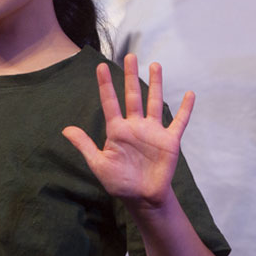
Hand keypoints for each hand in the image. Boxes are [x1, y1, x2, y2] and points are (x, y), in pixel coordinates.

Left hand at [62, 54, 193, 209]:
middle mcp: (135, 125)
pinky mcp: (169, 140)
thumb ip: (85, 145)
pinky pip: (179, 121)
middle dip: (131, 76)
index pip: (110, 103)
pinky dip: (185, 109)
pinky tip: (190, 94)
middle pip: (133, 95)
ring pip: (154, 101)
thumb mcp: (99, 164)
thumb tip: (66, 129)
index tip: (101, 67)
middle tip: (130, 56)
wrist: (143, 198)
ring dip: (155, 83)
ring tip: (155, 64)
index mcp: (118, 130)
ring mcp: (153, 131)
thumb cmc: (120, 182)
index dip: (105, 85)